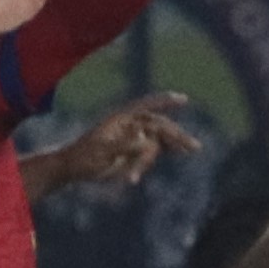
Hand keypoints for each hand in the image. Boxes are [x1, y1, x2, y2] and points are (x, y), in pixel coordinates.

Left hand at [25, 91, 202, 197]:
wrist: (74, 168)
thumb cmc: (84, 157)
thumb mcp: (101, 151)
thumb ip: (124, 145)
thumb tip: (146, 142)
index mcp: (121, 119)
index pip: (146, 106)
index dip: (164, 101)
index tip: (183, 99)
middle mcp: (131, 126)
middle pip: (159, 126)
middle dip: (176, 135)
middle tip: (194, 146)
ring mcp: (134, 138)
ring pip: (158, 141)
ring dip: (170, 149)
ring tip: (188, 152)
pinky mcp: (135, 150)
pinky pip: (155, 150)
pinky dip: (166, 152)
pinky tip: (179, 154)